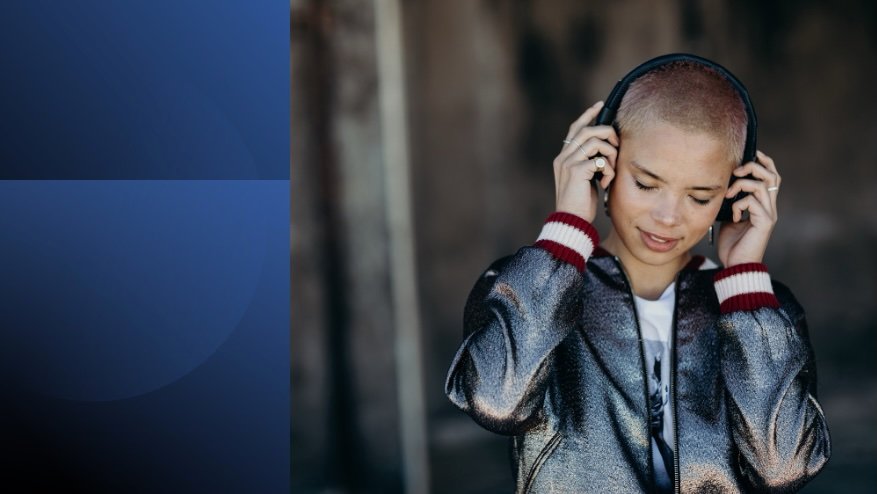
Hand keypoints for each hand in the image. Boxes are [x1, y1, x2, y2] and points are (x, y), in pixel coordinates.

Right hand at [554, 101, 618, 221]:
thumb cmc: (580, 203)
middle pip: (588, 130)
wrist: (571, 221)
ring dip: (610, 154)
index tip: (600, 105)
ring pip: (595, 142)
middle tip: (617, 146)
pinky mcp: (576, 171)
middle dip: (607, 134)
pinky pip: (599, 160)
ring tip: (611, 170)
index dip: (588, 115)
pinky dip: (608, 170)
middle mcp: (563, 157)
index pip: (575, 128)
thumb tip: (607, 149)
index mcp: (564, 157)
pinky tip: (606, 182)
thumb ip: (591, 162)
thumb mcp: (585, 179)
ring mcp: (568, 163)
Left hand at [717, 150, 780, 266]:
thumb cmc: (732, 244)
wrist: (736, 266)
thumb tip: (724, 186)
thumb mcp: (729, 217)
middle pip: (772, 175)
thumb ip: (732, 202)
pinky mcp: (764, 223)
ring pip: (763, 185)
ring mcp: (769, 215)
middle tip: (736, 171)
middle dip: (754, 166)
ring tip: (728, 194)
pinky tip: (732, 217)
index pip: (770, 176)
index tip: (749, 154)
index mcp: (763, 204)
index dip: (763, 162)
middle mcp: (769, 207)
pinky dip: (739, 204)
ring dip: (742, 184)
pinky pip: (753, 202)